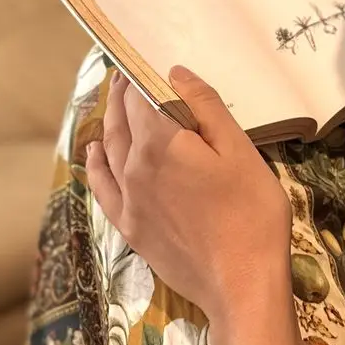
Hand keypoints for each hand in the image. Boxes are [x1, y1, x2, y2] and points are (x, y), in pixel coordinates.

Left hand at [85, 64, 291, 326]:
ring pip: (108, 149)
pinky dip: (94, 164)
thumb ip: (206, 107)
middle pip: (121, 120)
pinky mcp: (129, 227)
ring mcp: (127, 200)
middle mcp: (134, 167)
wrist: (242, 286)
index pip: (142, 97)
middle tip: (124, 73)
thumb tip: (174, 72)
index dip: (139, 75)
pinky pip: (101, 187)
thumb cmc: (252, 214)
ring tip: (113, 100)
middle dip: (121, 93)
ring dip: (109, 120)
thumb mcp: (240, 152)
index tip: (139, 58)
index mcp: (162, 143)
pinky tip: (92, 152)